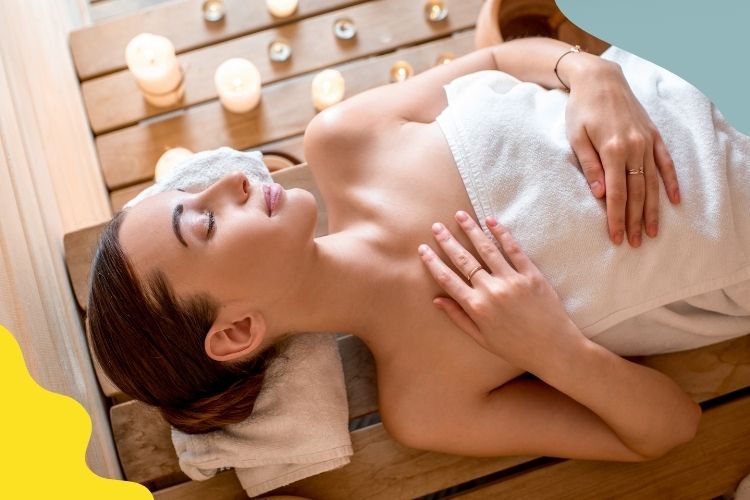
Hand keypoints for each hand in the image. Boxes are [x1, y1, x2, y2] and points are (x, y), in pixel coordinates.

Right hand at [418, 211, 584, 371]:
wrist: (554, 350)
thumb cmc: (516, 348)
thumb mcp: (482, 339)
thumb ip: (459, 317)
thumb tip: (437, 300)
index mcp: (477, 307)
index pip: (448, 279)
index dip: (433, 262)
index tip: (423, 248)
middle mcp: (491, 291)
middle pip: (464, 260)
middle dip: (448, 241)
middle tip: (436, 226)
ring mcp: (512, 281)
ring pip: (487, 249)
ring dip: (472, 230)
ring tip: (460, 215)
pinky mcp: (532, 275)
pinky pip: (514, 250)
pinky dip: (502, 233)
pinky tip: (490, 220)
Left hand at [564, 57, 680, 246]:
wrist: (600, 79)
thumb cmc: (581, 109)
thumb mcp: (576, 137)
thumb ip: (589, 166)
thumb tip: (600, 195)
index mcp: (612, 150)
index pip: (617, 194)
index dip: (616, 218)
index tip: (615, 237)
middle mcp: (634, 148)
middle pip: (637, 193)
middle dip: (635, 220)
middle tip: (633, 243)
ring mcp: (646, 141)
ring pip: (652, 183)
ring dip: (652, 209)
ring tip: (651, 231)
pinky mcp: (653, 135)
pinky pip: (665, 162)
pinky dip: (671, 182)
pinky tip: (674, 200)